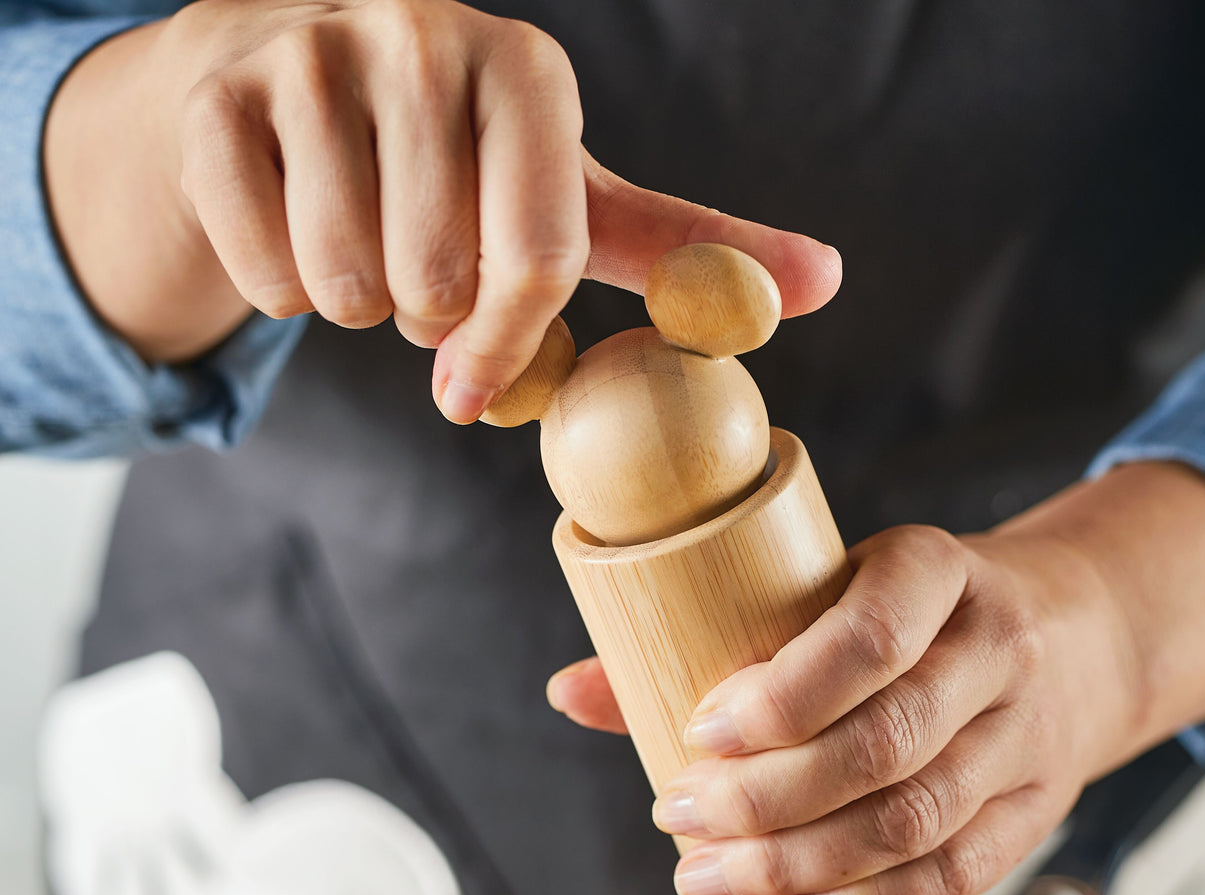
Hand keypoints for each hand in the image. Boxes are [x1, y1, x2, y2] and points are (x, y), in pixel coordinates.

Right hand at [44, 0, 840, 403]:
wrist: (295, 95)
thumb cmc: (458, 169)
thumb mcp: (578, 201)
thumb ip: (689, 246)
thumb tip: (825, 281)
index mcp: (527, 71)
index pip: (537, 253)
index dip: (510, 345)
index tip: (472, 390)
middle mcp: (420, 35)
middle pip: (434, 282)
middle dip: (425, 314)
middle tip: (417, 266)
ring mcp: (310, 53)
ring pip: (343, 284)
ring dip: (355, 306)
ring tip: (363, 245)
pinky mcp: (220, 97)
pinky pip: (262, 269)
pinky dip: (278, 286)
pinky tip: (292, 225)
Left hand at [548, 462, 1204, 894]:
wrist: (1072, 631)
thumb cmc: (913, 613)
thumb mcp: (831, 587)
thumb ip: (702, 635)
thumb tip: (569, 693)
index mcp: (937, 569)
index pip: (871, 634)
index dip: (783, 696)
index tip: (700, 734)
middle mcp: (995, 649)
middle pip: (887, 744)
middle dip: (768, 800)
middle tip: (682, 821)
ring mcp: (1026, 735)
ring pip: (918, 820)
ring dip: (802, 865)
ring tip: (710, 878)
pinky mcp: (1035, 809)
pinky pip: (959, 874)